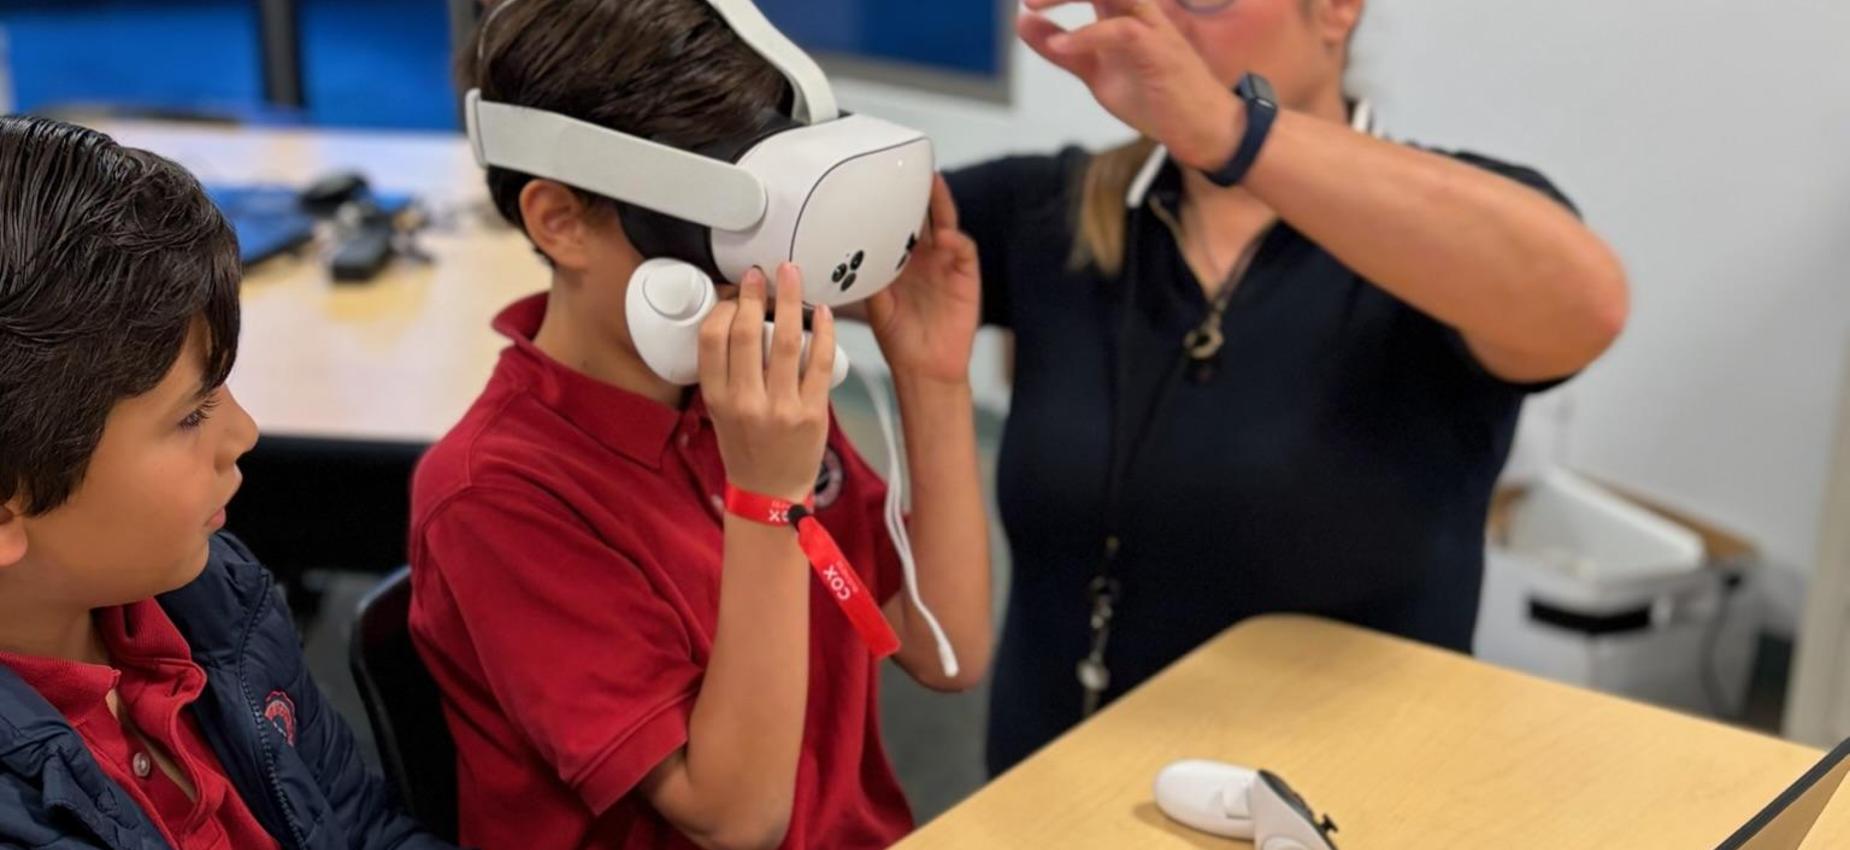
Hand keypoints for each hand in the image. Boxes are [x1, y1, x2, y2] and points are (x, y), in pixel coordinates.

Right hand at [700, 264, 836, 502]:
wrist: (770, 492)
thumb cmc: (747, 446)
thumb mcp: (720, 411)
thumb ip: (725, 371)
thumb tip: (737, 316)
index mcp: (717, 398)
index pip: (711, 339)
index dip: (723, 307)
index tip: (734, 293)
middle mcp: (745, 402)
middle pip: (745, 332)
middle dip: (753, 294)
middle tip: (760, 273)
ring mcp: (780, 408)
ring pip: (784, 341)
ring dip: (790, 300)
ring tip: (791, 274)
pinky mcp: (812, 413)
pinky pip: (819, 362)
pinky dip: (823, 332)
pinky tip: (823, 312)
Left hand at [866, 175, 981, 386]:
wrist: (925, 368)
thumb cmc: (900, 339)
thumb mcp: (875, 305)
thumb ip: (866, 279)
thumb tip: (844, 257)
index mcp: (901, 260)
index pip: (897, 223)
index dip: (891, 202)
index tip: (879, 179)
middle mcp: (925, 257)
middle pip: (924, 215)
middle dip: (918, 191)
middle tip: (910, 166)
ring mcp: (947, 264)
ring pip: (945, 224)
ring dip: (940, 204)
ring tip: (933, 183)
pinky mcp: (966, 277)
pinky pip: (964, 251)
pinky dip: (956, 241)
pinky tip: (945, 237)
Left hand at [1017, 0, 1243, 170]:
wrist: (1199, 128)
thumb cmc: (1155, 97)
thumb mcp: (1097, 73)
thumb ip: (1064, 49)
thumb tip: (1023, 23)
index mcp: (1123, 9)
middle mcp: (1138, 9)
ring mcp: (1151, 26)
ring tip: (1032, 4)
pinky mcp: (1159, 49)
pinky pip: (1121, 30)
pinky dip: (1087, 35)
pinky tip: (1059, 46)